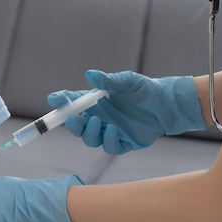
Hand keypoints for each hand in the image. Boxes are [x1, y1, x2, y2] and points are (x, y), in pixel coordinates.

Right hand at [46, 70, 206, 153]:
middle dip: (72, 124)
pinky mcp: (123, 143)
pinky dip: (109, 140)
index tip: (54, 100)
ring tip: (99, 122)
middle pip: (77, 126)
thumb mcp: (127, 81)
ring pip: (90, 139)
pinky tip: (115, 131)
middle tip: (74, 118)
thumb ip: (109, 80)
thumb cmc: (144, 89)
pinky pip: (110, 147)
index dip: (61, 102)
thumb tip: (91, 75)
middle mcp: (99, 118)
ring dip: (90, 133)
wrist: (167, 105)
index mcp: (95, 102)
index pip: (72, 103)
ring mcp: (109, 132)